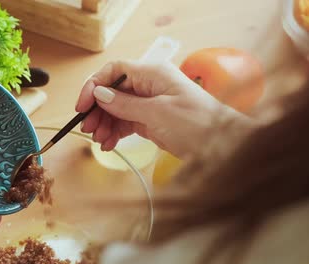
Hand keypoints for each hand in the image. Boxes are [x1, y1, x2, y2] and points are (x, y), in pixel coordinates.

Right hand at [76, 60, 250, 157]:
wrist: (225, 147)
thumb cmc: (200, 123)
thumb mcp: (158, 112)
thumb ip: (126, 104)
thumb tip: (100, 95)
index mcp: (153, 74)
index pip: (114, 71)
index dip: (94, 85)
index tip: (82, 105)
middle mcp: (149, 85)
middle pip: (112, 91)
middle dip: (97, 109)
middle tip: (87, 127)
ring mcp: (150, 103)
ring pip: (116, 109)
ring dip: (104, 124)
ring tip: (99, 140)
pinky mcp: (152, 121)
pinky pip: (126, 123)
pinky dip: (115, 132)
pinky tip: (108, 144)